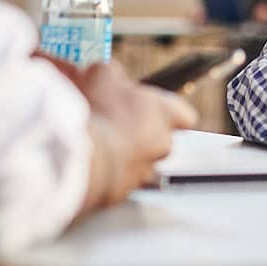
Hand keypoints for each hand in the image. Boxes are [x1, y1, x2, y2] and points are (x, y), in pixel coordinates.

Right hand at [46, 58, 197, 211]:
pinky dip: (102, 172)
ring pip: (135, 162)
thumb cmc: (99, 112)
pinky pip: (113, 181)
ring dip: (119, 154)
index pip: (184, 115)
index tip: (154, 108)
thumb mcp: (102, 75)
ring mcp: (141, 173)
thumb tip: (101, 72)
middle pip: (159, 140)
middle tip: (112, 123)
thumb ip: (109, 73)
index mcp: (165, 114)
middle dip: (138, 133)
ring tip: (94, 144)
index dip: (170, 111)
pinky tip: (84, 162)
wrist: (81, 158)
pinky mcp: (118, 193)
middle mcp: (160, 146)